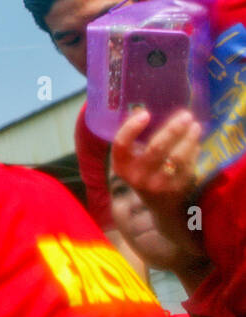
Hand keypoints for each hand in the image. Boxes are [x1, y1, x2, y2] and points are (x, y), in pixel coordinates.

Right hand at [112, 108, 205, 257]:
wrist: (160, 207)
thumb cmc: (143, 173)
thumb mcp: (131, 160)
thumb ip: (134, 140)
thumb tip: (140, 108)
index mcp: (121, 166)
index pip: (121, 144)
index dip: (131, 128)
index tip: (145, 113)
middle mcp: (137, 177)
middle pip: (155, 149)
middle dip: (172, 129)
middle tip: (185, 115)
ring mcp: (158, 185)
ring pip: (176, 158)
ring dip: (189, 139)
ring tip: (195, 126)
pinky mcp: (176, 190)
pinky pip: (188, 167)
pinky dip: (193, 152)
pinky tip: (195, 142)